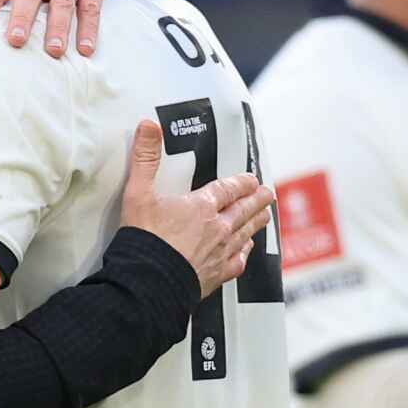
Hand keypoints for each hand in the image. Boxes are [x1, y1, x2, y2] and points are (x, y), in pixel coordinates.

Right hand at [119, 120, 274, 299]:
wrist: (148, 282)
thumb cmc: (144, 238)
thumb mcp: (138, 193)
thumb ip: (145, 158)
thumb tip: (148, 125)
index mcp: (202, 206)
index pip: (229, 189)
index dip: (242, 182)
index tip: (251, 179)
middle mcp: (217, 228)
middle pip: (244, 210)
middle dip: (257, 200)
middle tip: (268, 194)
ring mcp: (219, 253)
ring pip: (245, 233)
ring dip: (256, 222)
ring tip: (265, 216)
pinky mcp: (215, 275)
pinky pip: (237, 262)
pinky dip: (244, 253)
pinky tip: (245, 251)